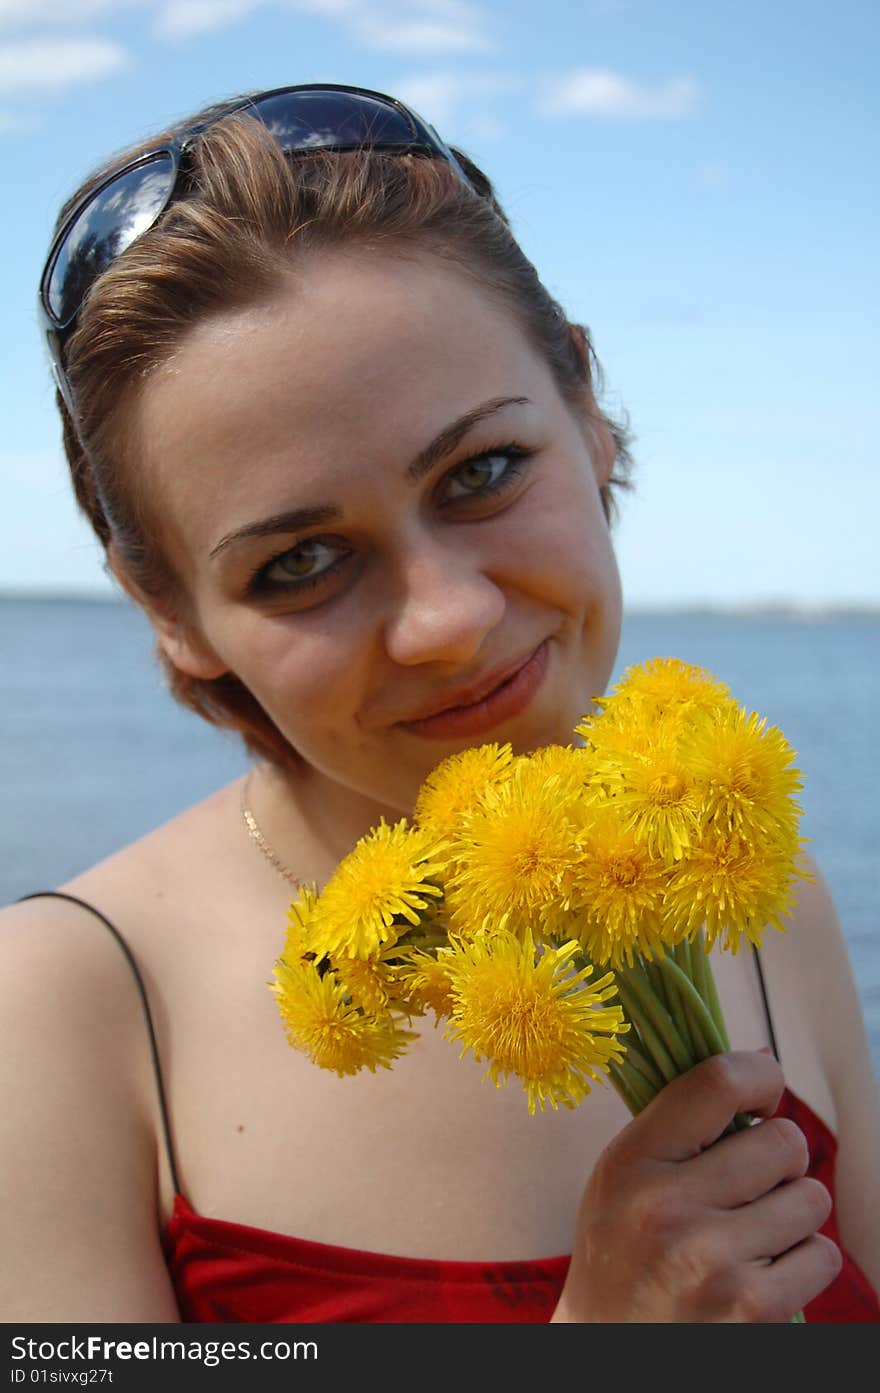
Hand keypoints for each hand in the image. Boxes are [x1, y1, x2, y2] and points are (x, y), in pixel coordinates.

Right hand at [551, 1051, 842, 1321]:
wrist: (606, 1350)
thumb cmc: (624, 1251)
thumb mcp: (625, 1175)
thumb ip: (683, 1121)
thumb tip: (764, 1059)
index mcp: (633, 1161)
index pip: (719, 1081)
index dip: (761, 1079)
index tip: (763, 1099)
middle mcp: (668, 1208)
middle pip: (783, 1142)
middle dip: (781, 1160)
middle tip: (754, 1183)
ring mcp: (711, 1262)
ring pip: (811, 1199)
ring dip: (795, 1212)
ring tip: (756, 1231)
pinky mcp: (751, 1310)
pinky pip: (822, 1256)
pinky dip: (806, 1262)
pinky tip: (765, 1271)